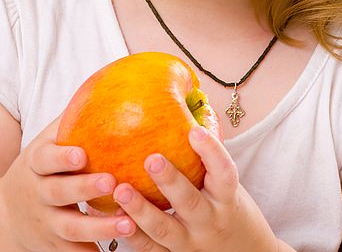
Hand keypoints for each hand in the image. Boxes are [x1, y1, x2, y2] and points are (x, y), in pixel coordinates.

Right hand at [0, 115, 136, 250]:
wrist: (9, 215)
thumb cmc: (43, 166)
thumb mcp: (49, 141)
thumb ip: (74, 117)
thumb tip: (107, 83)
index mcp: (38, 163)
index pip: (46, 159)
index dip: (62, 158)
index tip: (82, 155)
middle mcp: (39, 193)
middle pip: (59, 193)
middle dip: (84, 189)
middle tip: (112, 182)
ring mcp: (46, 222)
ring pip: (71, 227)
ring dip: (99, 227)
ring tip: (128, 223)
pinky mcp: (55, 245)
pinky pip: (75, 251)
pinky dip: (94, 251)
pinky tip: (124, 247)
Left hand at [112, 125, 278, 251]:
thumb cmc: (227, 205)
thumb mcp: (225, 184)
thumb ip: (206, 157)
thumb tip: (186, 105)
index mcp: (226, 197)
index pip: (223, 172)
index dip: (211, 151)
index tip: (194, 131)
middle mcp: (210, 220)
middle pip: (190, 202)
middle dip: (170, 181)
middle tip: (151, 159)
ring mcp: (190, 242)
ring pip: (164, 229)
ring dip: (141, 210)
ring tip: (121, 189)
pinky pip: (150, 248)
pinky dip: (131, 234)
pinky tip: (113, 216)